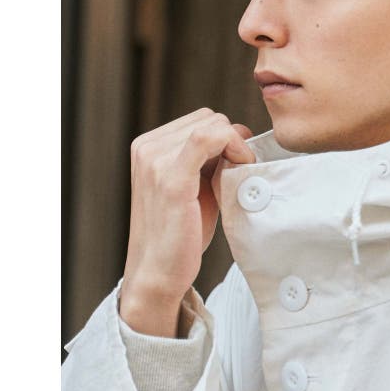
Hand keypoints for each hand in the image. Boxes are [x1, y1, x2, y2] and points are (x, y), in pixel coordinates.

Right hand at [119, 108, 255, 336]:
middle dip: (233, 140)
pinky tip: (241, 169)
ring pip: (212, 125)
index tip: (240, 162)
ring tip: (240, 175)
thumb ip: (208, 161)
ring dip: (236, 146)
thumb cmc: (181, 234)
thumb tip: (239, 135)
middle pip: (209, 118)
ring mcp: (155, 161)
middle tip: (243, 170)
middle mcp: (146, 147)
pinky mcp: (170, 178)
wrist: (159, 272)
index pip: (201, 119)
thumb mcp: (194, 187)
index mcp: (148, 146)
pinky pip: (208, 138)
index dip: (229, 137)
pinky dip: (233, 147)